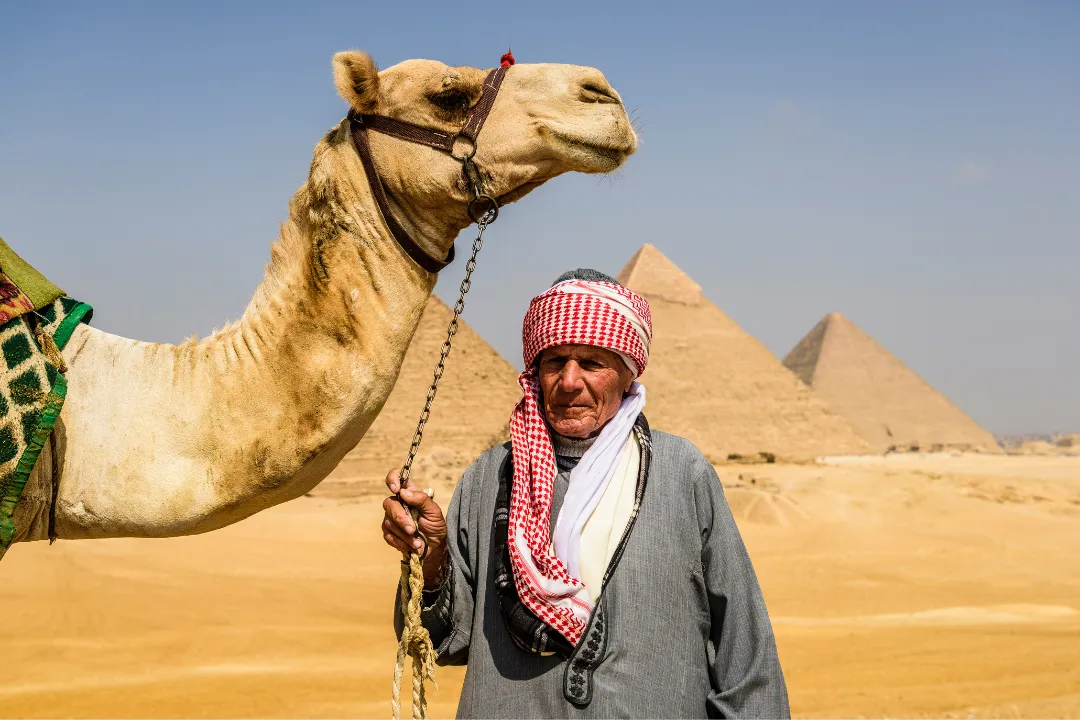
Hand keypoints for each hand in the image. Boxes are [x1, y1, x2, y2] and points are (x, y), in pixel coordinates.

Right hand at [382, 468, 447, 589]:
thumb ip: (421, 499)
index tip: (396, 490)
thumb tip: (403, 493)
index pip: (395, 477)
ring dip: (404, 534)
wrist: (436, 547)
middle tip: (413, 529)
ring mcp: (391, 518)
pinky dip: (401, 542)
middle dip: (400, 518)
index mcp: (409, 493)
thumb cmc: (436, 526)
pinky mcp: (389, 533)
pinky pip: (388, 536)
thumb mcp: (434, 511)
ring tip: (417, 540)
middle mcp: (398, 503)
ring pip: (388, 522)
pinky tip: (412, 545)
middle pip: (389, 504)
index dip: (393, 479)